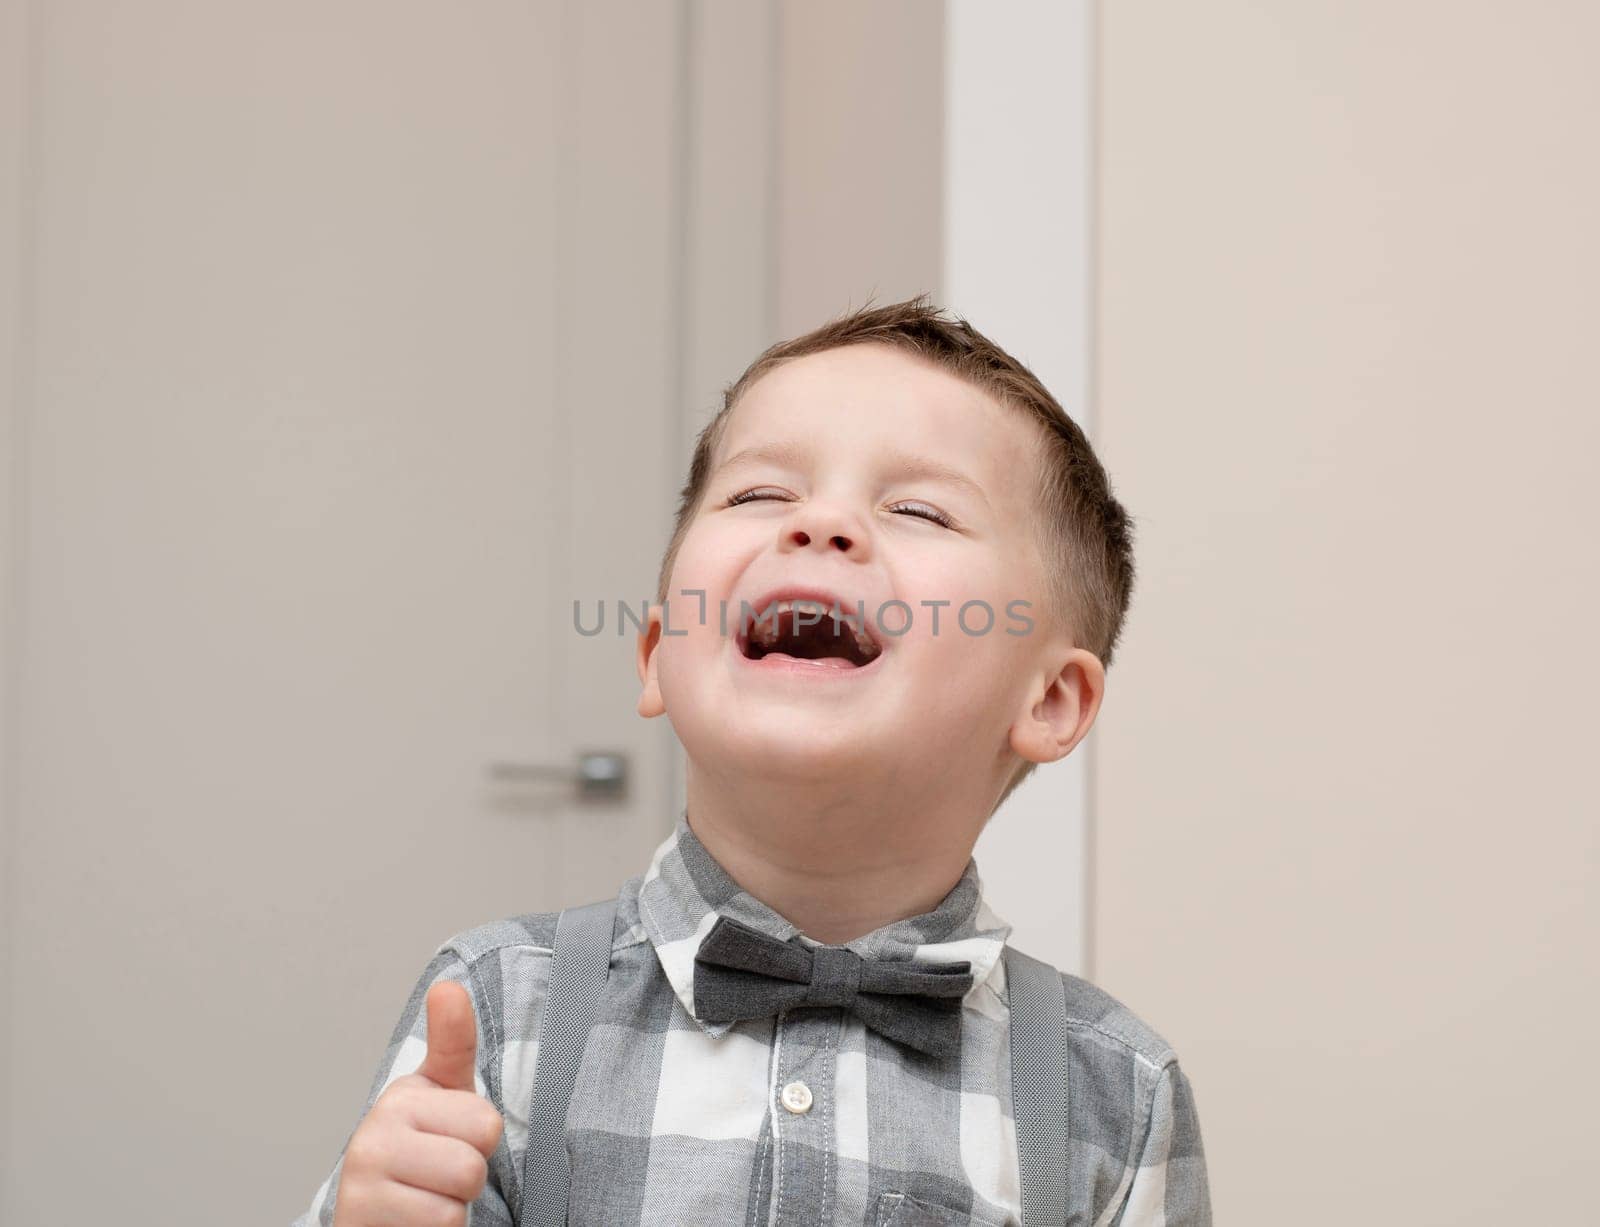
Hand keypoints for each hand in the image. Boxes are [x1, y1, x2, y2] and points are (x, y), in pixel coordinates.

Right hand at [332, 981, 504, 1226]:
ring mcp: (362, 1183)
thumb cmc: (417, 1153)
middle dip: (466, 1180)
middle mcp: (372, 1137)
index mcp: (401, 1099)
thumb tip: (448, 987)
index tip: (449, 1138)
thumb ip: (453, 1043)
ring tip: (423, 1200)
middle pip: (471, 1166)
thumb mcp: (440, 1095)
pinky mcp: (363, 1222)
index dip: (478, 1141)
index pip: (486, 1124)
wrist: (374, 1216)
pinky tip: (410, 1224)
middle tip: (437, 1178)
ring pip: (455, 1204)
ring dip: (450, 1211)